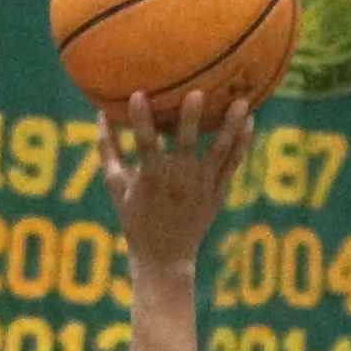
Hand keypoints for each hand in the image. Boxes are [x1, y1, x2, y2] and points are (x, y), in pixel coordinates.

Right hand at [98, 90, 252, 272]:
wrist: (165, 257)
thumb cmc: (135, 218)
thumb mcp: (116, 186)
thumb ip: (108, 150)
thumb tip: (100, 114)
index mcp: (150, 179)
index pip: (144, 145)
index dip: (140, 121)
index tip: (137, 94)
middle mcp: (177, 182)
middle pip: (185, 146)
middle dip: (190, 120)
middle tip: (197, 92)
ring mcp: (201, 188)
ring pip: (218, 152)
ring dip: (230, 126)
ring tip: (242, 100)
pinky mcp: (217, 194)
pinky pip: (232, 164)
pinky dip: (242, 143)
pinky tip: (250, 119)